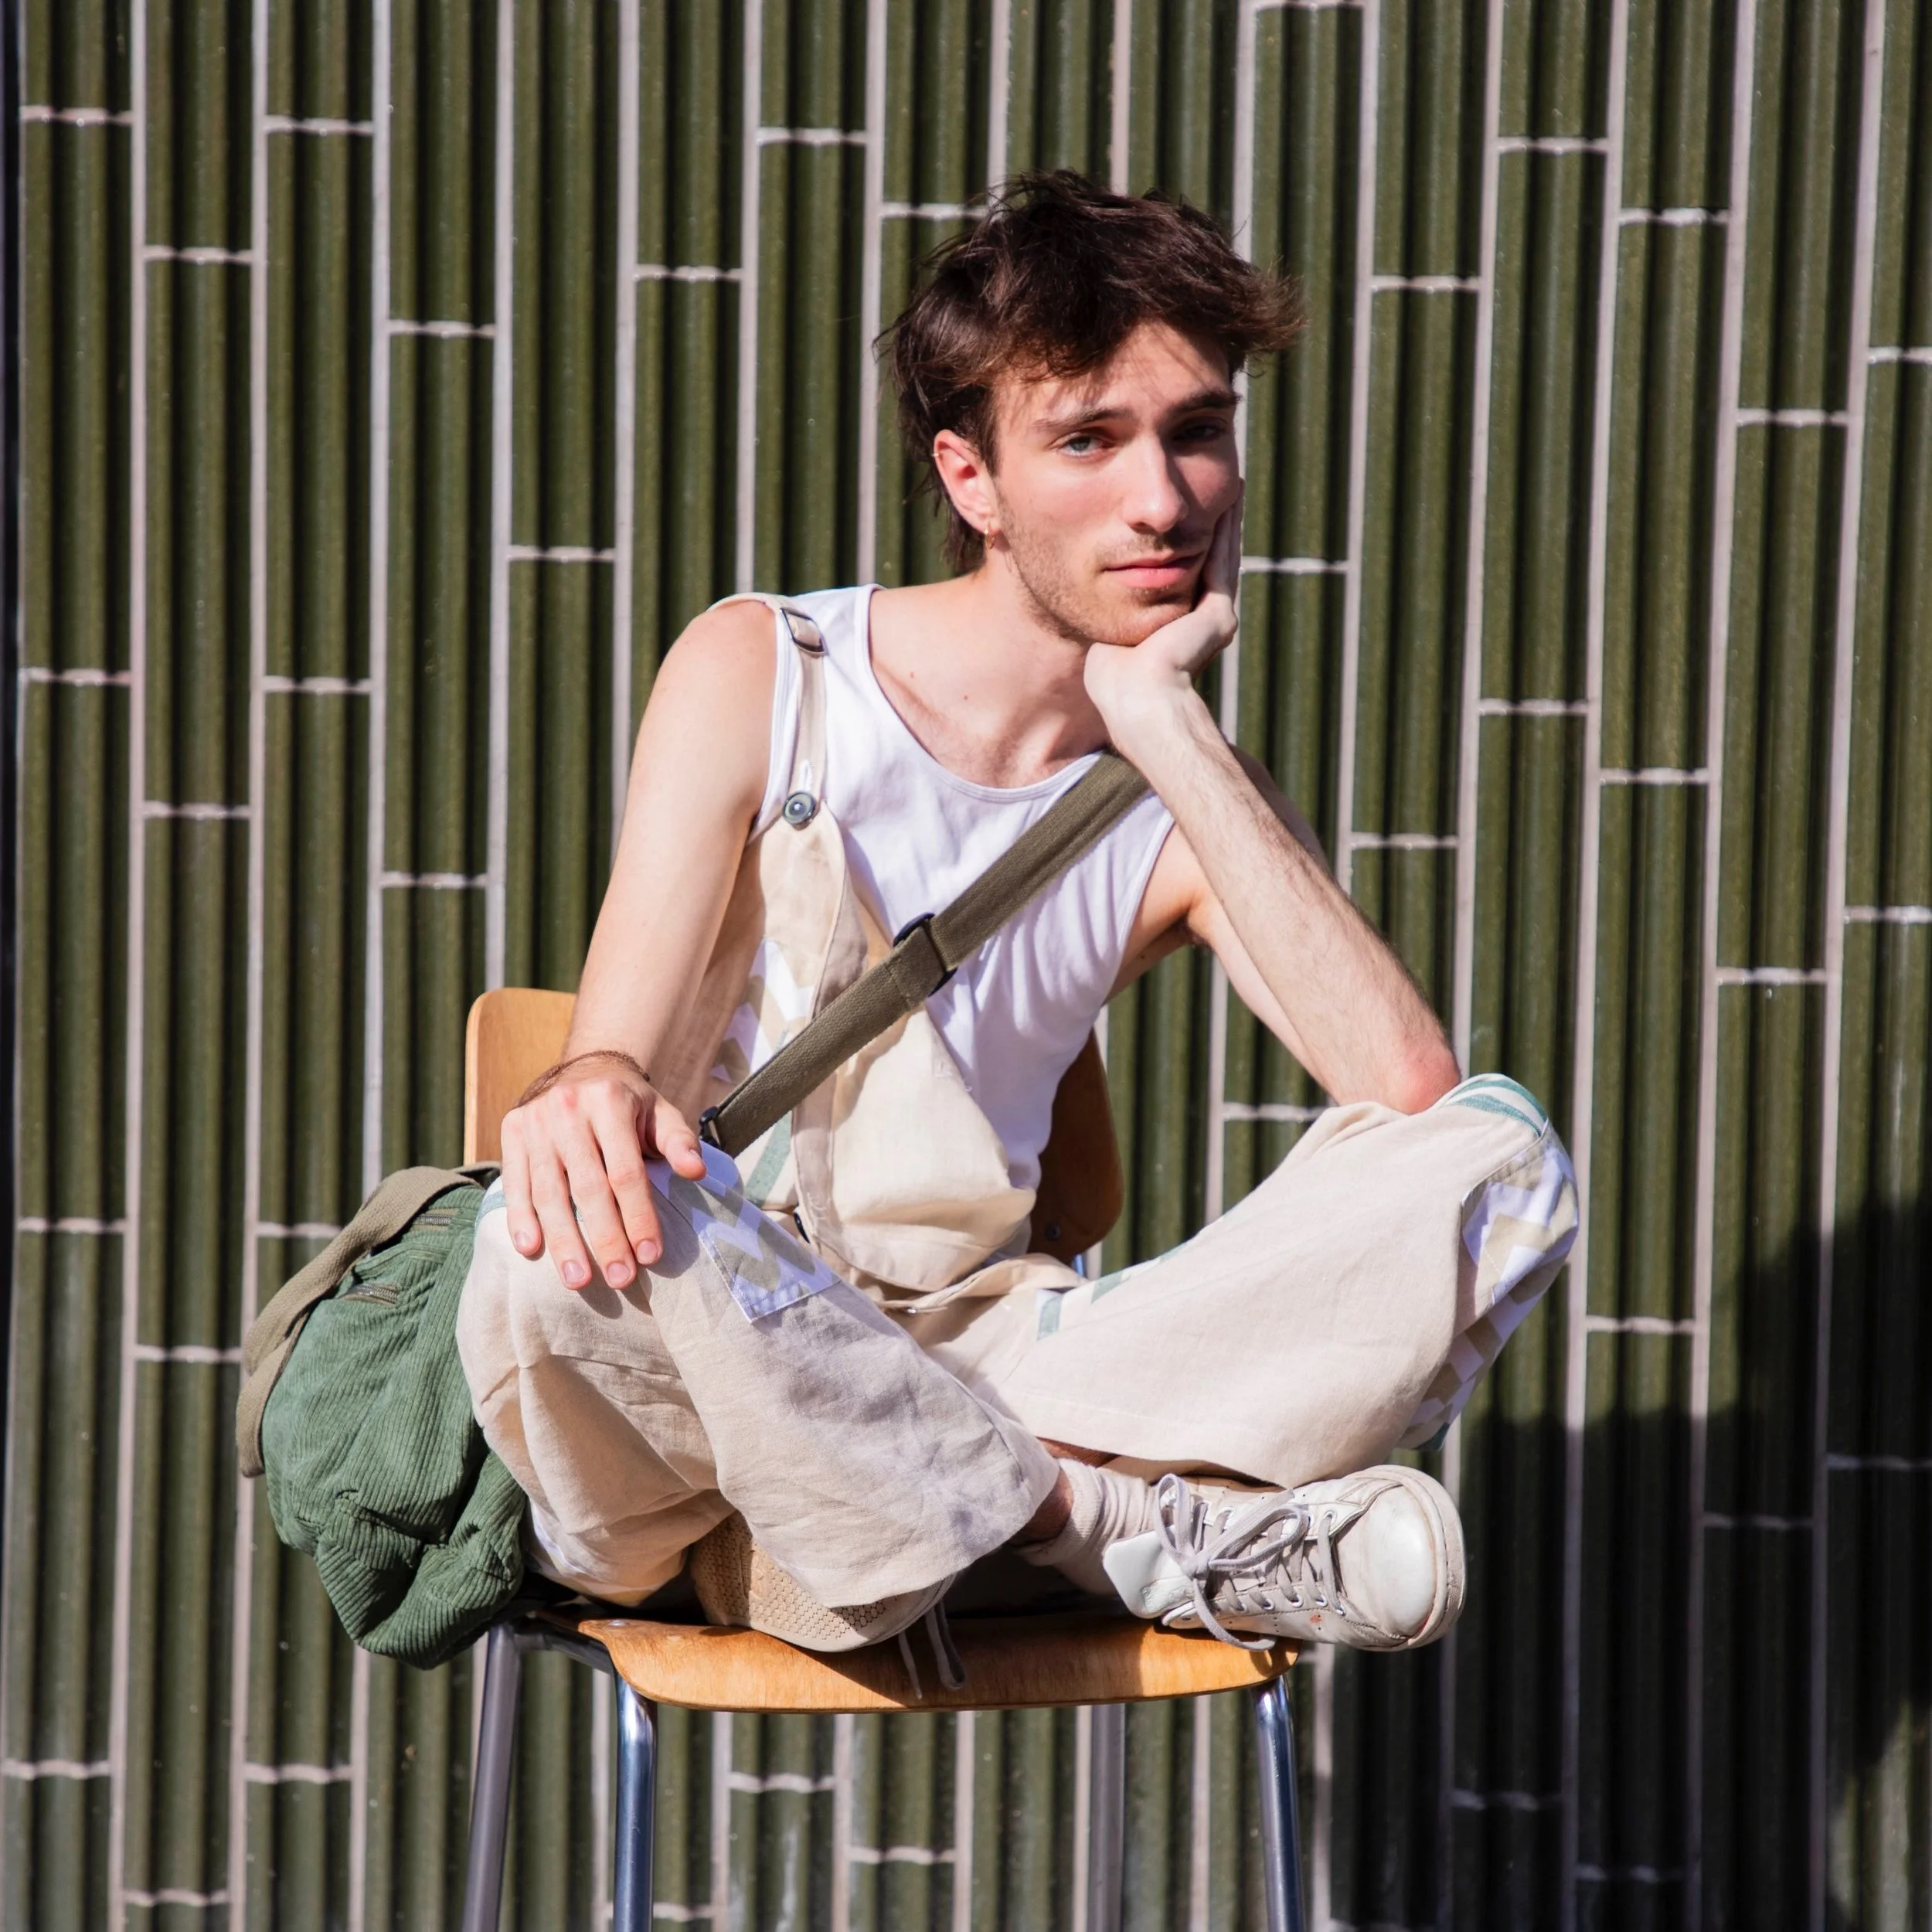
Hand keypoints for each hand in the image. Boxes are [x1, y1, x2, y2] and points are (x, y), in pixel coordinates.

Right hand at [500, 1055, 707, 1290]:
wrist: (584, 1070)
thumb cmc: (629, 1104)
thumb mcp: (660, 1113)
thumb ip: (679, 1142)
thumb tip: (696, 1171)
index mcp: (610, 1103)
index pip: (626, 1171)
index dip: (638, 1215)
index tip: (650, 1255)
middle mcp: (568, 1109)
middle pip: (588, 1186)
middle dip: (605, 1237)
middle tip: (619, 1278)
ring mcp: (536, 1121)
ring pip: (549, 1191)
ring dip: (562, 1239)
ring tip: (577, 1280)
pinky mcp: (512, 1131)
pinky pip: (515, 1181)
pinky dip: (520, 1217)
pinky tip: (529, 1249)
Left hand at [1082, 495, 1242, 751]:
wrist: (1135, 699)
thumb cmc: (1113, 679)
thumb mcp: (1115, 634)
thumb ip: (1120, 611)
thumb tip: (1096, 590)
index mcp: (1182, 626)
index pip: (1193, 573)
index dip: (1193, 540)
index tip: (1193, 510)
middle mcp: (1206, 621)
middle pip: (1213, 560)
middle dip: (1217, 524)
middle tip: (1226, 487)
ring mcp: (1217, 619)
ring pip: (1224, 557)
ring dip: (1228, 521)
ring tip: (1233, 486)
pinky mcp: (1219, 617)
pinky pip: (1223, 563)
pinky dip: (1228, 531)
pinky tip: (1229, 504)